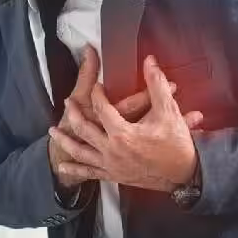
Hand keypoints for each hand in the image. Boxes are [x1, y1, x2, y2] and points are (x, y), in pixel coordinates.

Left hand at [49, 55, 202, 191]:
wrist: (185, 176)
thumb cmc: (177, 144)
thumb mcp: (168, 111)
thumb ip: (156, 84)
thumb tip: (149, 61)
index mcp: (123, 134)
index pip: (103, 109)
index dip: (98, 95)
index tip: (97, 86)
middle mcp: (112, 150)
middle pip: (85, 129)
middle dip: (73, 115)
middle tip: (67, 102)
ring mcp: (111, 165)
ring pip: (81, 152)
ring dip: (65, 141)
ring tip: (53, 131)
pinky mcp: (114, 176)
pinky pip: (90, 173)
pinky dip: (76, 169)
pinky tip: (63, 165)